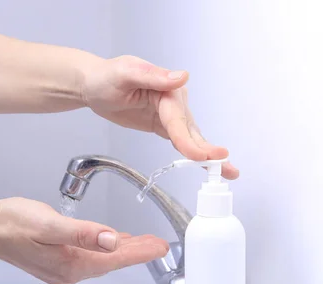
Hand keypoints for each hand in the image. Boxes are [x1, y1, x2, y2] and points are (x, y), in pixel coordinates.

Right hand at [0, 197, 168, 283]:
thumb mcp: (49, 223)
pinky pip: (88, 259)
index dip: (141, 252)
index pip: (115, 258)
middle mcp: (68, 272)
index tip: (161, 247)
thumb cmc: (13, 223)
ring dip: (121, 251)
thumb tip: (111, 240)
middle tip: (158, 245)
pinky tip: (108, 244)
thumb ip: (82, 233)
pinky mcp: (55, 263)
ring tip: (141, 243)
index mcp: (70, 263)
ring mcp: (61, 270)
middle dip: (136, 252)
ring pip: (100, 261)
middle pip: (110, 262)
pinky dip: (103, 251)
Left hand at [82, 56, 238, 178]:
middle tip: (226, 167)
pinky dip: (194, 153)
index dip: (188, 140)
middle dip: (207, 151)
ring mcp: (170, 114)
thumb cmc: (106, 76)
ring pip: (190, 137)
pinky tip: (208, 165)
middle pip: (190, 130)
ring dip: (208, 155)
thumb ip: (152, 76)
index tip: (200, 156)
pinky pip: (181, 140)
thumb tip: (181, 77)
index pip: (178, 119)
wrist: (94, 85)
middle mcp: (174, 101)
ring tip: (228, 171)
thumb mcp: (125, 73)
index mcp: (167, 88)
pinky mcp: (163, 124)